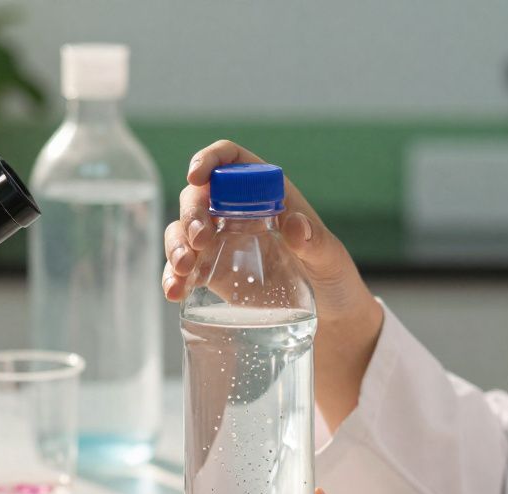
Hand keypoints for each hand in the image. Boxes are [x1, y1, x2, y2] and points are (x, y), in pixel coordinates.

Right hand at [160, 140, 384, 430]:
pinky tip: (174, 291)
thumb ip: (315, 242)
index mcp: (268, 193)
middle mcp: (239, 211)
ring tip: (183, 269)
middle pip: (200, 197)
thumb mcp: (331, 259)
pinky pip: (184, 268)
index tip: (197, 176)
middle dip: (192, 214)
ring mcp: (222, 242)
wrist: (330, 318)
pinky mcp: (213, 273)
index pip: (232, 161)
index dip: (210, 160)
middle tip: (200, 241)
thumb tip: (295, 225)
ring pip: (184, 230)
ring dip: (176, 245)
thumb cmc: (333, 277)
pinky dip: (174, 277)